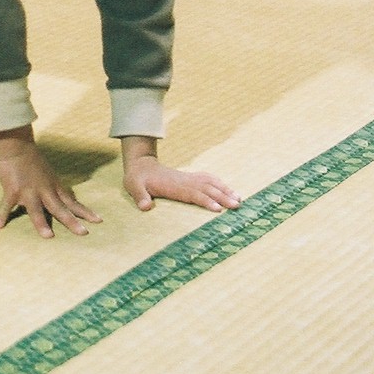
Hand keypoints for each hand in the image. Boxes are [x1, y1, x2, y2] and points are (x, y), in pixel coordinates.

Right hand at [0, 126, 100, 237]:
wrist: (17, 146)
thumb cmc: (33, 160)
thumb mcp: (49, 174)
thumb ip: (54, 188)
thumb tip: (65, 198)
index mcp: (53, 187)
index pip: (72, 202)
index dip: (84, 212)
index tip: (98, 221)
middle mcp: (44, 191)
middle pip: (59, 208)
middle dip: (71, 221)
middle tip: (83, 233)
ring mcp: (28, 192)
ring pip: (36, 210)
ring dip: (41, 223)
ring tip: (48, 236)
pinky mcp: (12, 191)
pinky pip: (6, 205)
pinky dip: (1, 215)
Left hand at [121, 137, 240, 213]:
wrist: (141, 164)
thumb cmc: (137, 178)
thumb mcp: (133, 186)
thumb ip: (140, 196)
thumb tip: (145, 206)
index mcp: (172, 185)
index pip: (192, 193)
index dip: (205, 200)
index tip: (218, 208)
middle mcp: (184, 181)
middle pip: (206, 188)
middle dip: (222, 197)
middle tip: (237, 206)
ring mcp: (188, 178)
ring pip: (210, 183)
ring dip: (225, 190)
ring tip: (239, 199)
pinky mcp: (190, 178)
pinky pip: (208, 179)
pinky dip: (221, 184)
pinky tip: (230, 191)